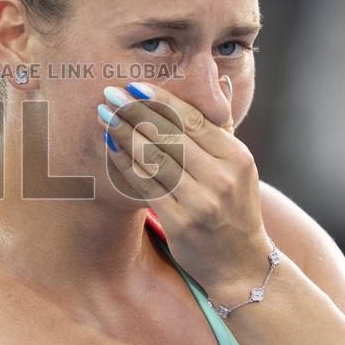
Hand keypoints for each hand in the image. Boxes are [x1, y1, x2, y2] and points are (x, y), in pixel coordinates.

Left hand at [97, 81, 270, 293]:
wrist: (240, 264)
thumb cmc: (233, 208)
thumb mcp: (239, 167)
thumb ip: (223, 126)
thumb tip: (220, 80)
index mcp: (236, 157)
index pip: (193, 120)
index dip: (162, 100)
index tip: (135, 85)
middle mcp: (221, 177)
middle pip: (171, 136)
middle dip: (136, 111)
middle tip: (109, 94)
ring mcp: (202, 201)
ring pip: (155, 159)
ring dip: (125, 134)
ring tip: (103, 116)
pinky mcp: (182, 222)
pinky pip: (147, 186)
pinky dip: (126, 165)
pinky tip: (110, 148)